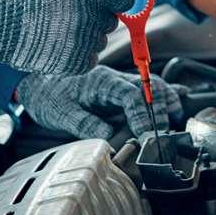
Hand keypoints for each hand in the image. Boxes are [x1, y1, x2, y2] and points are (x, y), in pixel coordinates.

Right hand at [0, 0, 134, 74]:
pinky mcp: (76, 64)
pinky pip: (91, 57)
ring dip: (88, 34)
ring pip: (101, 39)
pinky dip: (79, 52)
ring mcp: (83, 44)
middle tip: (69, 10)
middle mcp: (90, 19)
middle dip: (98, 14)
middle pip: (113, 19)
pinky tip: (57, 42)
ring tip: (58, 26)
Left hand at [16, 66, 184, 138]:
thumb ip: (85, 123)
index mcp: (101, 82)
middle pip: (147, 88)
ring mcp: (118, 82)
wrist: (37, 83)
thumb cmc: (48, 96)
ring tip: (175, 116)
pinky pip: (146, 87)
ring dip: (165, 99)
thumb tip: (108, 135)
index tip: (148, 136)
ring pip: (150, 85)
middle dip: (160, 110)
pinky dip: (162, 92)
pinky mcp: (118, 89)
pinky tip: (177, 98)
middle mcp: (114, 78)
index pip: (131, 96)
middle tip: (165, 132)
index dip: (143, 115)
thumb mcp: (61, 113)